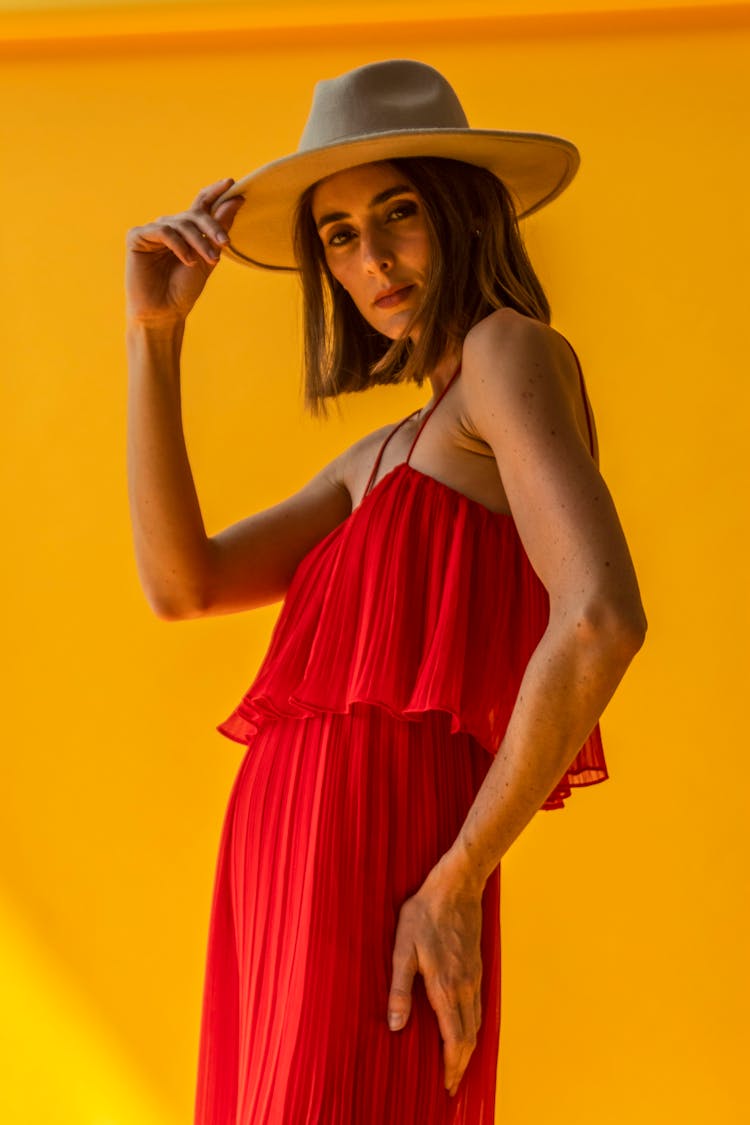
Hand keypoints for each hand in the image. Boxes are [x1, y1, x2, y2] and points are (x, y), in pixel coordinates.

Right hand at [125, 178, 244, 323]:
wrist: (164, 312)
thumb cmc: (184, 290)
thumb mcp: (209, 258)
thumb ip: (219, 229)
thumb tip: (236, 199)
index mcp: (186, 232)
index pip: (200, 204)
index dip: (215, 192)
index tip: (231, 183)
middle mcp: (169, 227)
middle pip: (194, 214)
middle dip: (212, 226)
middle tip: (225, 242)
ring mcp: (152, 231)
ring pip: (181, 223)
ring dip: (198, 241)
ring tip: (209, 261)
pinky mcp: (137, 237)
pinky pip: (163, 231)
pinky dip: (178, 244)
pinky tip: (186, 260)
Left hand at [387, 851, 484, 1097]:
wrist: (457, 886)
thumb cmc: (425, 914)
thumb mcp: (402, 948)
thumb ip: (399, 988)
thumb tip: (395, 1025)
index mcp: (445, 987)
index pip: (454, 1038)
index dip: (452, 1065)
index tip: (448, 1086)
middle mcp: (464, 987)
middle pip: (469, 1036)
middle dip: (462, 1064)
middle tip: (454, 1085)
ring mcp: (474, 976)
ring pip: (477, 1023)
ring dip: (469, 1048)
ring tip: (459, 1064)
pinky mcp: (477, 967)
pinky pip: (479, 1006)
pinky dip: (474, 1027)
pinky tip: (465, 1028)